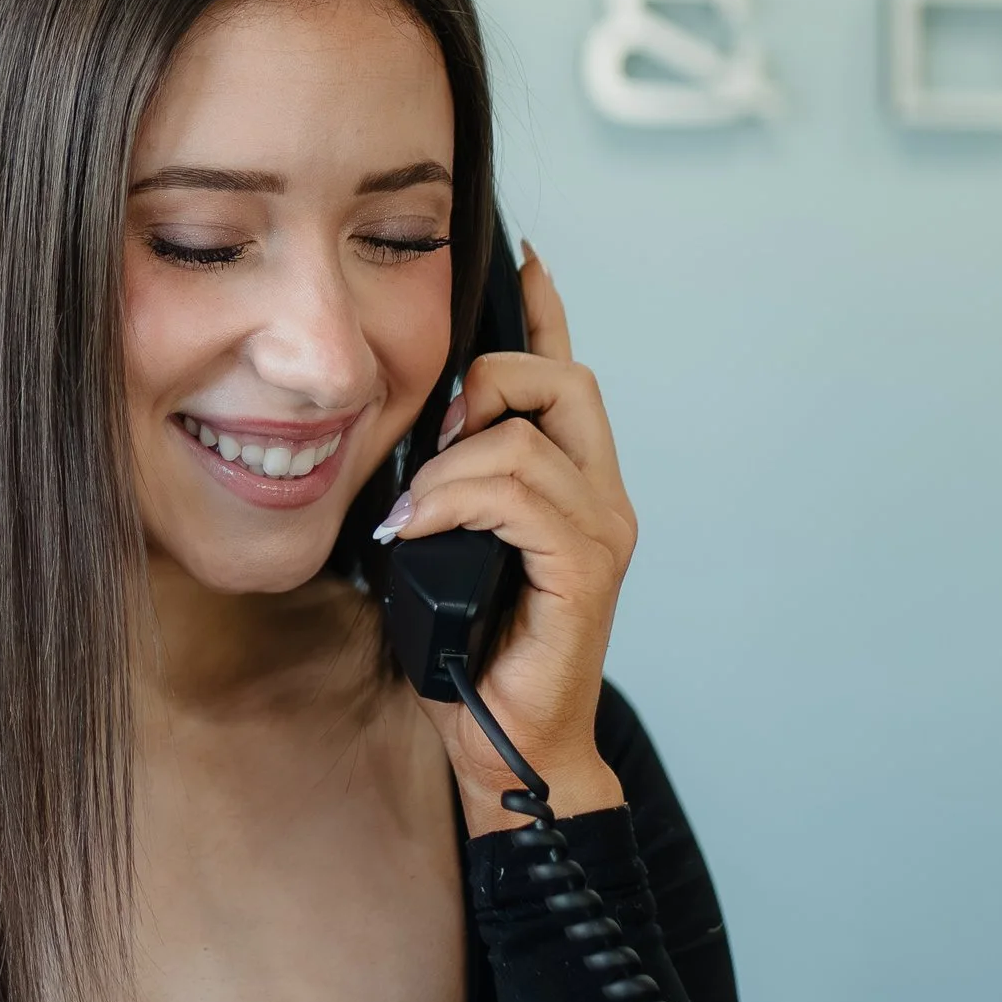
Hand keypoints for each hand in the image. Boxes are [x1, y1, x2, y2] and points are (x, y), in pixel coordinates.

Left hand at [376, 246, 636, 835]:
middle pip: (563, 379)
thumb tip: (401, 442)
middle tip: (435, 442)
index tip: (526, 256)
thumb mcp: (441, 547)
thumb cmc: (472, 655)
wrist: (505, 745)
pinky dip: (458, 500)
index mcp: (570, 483)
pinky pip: (521, 494)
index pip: (567, 372)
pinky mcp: (586, 569)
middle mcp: (600, 496)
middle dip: (488, 384)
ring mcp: (601, 531)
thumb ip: (442, 489)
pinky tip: (420, 531)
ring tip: (412, 516)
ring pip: (526, 437)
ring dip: (451, 466)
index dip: (547, 310)